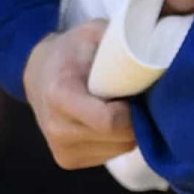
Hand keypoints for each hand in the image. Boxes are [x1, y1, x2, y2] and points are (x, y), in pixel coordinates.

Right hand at [23, 20, 136, 169]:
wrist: (37, 74)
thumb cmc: (71, 50)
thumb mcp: (94, 33)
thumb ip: (121, 41)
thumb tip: (155, 46)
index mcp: (60, 97)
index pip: (110, 122)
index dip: (134, 111)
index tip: (138, 93)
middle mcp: (57, 129)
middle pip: (120, 139)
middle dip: (137, 120)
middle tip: (135, 97)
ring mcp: (61, 150)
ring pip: (120, 149)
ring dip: (129, 131)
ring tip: (121, 106)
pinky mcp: (67, 161)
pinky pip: (110, 155)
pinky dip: (118, 139)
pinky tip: (111, 120)